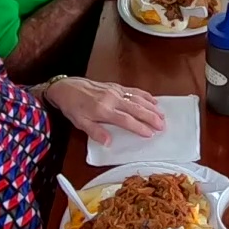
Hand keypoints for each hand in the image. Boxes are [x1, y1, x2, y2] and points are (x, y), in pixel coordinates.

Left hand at [44, 78, 164, 144]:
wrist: (66, 87)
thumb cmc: (73, 107)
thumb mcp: (80, 123)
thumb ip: (95, 132)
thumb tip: (109, 142)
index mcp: (103, 110)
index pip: (126, 120)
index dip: (139, 127)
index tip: (150, 134)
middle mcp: (112, 99)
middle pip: (136, 109)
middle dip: (151, 117)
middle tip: (163, 126)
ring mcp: (115, 91)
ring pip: (137, 99)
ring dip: (151, 107)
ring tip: (162, 115)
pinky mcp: (115, 86)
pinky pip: (133, 90)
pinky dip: (145, 95)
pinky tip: (153, 100)